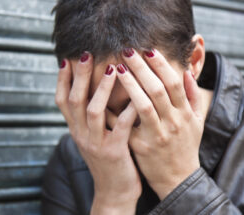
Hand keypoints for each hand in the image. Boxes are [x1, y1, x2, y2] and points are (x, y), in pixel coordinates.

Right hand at [55, 53, 141, 213]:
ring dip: (102, 89)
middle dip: (79, 76)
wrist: (113, 191)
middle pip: (74, 101)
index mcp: (75, 129)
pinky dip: (128, 110)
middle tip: (85, 54)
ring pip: (93, 111)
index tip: (67, 59)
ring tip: (112, 68)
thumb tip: (87, 91)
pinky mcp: (114, 152)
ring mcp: (95, 143)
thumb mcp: (90, 137)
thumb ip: (87, 118)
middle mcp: (80, 134)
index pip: (61, 101)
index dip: (62, 80)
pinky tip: (137, 95)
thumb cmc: (106, 159)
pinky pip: (120, 127)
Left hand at [116, 49, 203, 199]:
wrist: (177, 179)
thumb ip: (193, 97)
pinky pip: (125, 127)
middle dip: (141, 68)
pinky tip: (103, 98)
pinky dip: (114, 112)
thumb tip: (186, 73)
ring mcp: (156, 135)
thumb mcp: (197, 122)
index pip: (173, 83)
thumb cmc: (185, 147)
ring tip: (116, 68)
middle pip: (157, 89)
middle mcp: (172, 123)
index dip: (161, 65)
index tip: (147, 50)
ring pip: (143, 105)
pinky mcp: (140, 147)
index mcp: (185, 114)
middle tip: (126, 50)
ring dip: (130, 84)